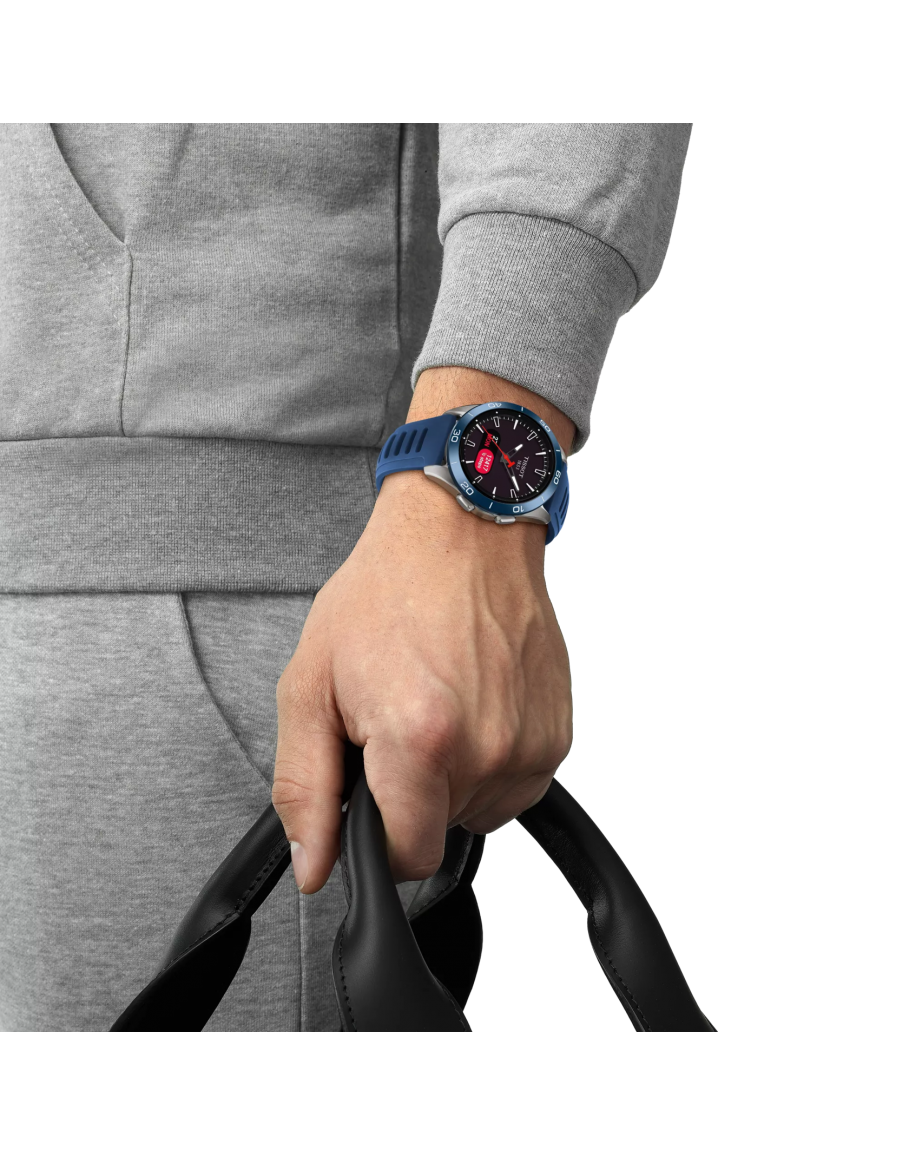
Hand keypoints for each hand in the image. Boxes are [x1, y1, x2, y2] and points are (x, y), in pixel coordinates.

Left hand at [271, 445, 573, 892]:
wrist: (462, 536)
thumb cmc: (387, 594)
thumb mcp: (311, 685)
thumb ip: (305, 787)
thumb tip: (313, 866)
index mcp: (420, 739)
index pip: (407, 857)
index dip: (376, 839)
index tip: (369, 794)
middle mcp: (486, 749)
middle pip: (442, 833)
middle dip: (410, 795)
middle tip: (395, 725)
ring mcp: (530, 745)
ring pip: (480, 813)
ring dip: (452, 780)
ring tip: (436, 707)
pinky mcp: (557, 735)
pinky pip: (515, 785)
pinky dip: (487, 760)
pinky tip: (470, 706)